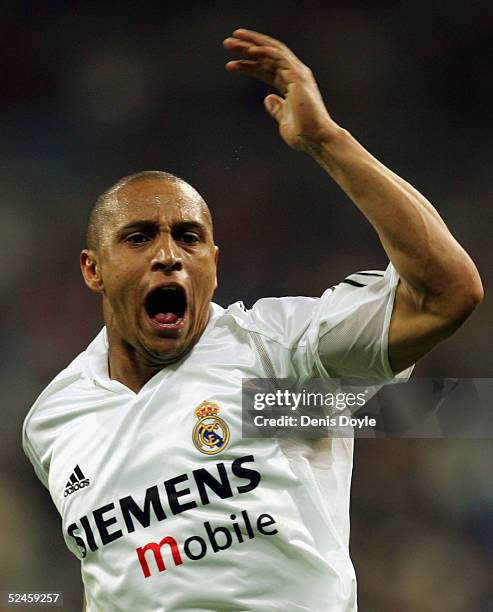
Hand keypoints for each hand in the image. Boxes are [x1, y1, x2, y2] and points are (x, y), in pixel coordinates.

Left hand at [223, 28, 339, 151]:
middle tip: (227, 44)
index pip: (266, 70)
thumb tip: (268, 99)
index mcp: (290, 85)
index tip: (230, 65)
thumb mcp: (283, 120)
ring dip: (250, 44)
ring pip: (271, 51)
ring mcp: (297, 74)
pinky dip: (264, 51)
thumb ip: (277, 109)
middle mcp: (294, 75)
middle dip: (246, 48)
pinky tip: (250, 50)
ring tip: (231, 42)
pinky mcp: (298, 76)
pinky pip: (279, 57)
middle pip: (266, 56)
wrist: (316, 139)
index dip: (248, 65)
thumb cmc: (303, 134)